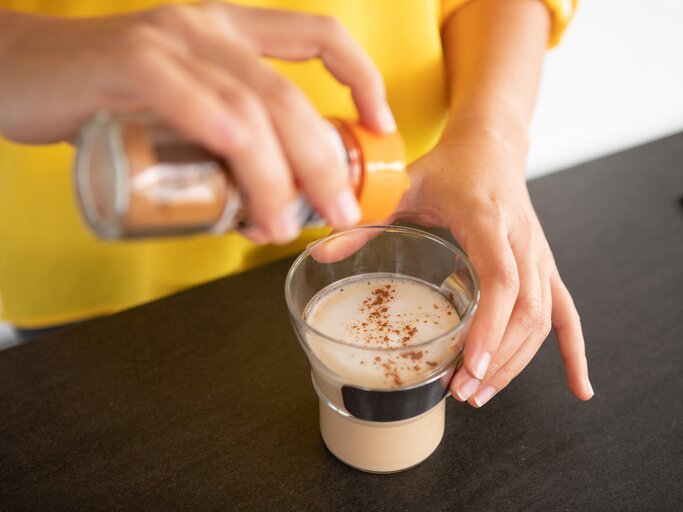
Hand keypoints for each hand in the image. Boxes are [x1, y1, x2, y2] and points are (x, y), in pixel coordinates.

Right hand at [0, 3, 395, 242]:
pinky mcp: (126, 61)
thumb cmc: (103, 99)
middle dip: (324, 161)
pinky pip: (187, 96)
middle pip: (289, 96)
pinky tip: (243, 178)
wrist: (15, 70)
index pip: (315, 35)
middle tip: (338, 212)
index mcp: (229, 32)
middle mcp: (207, 28)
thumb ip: (225, 146)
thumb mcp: (182, 112)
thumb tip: (270, 208)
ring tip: (282, 225)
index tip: (381, 125)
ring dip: (277, 176)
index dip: (361, 75)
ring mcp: (168, 40)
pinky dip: (222, 134)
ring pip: (248, 107)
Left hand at [396, 120, 593, 406]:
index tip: (471, 366)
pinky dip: (572, 352)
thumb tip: (321, 251)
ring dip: (517, 362)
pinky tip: (578, 387)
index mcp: (488, 221)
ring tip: (480, 393)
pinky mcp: (544, 267)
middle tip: (462, 391)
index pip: (500, 281)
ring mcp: (538, 257)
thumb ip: (368, 216)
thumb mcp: (405, 184)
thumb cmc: (451, 166)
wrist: (493, 147)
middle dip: (497, 358)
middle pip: (525, 311)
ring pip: (542, 319)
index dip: (489, 327)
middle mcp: (522, 242)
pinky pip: (566, 314)